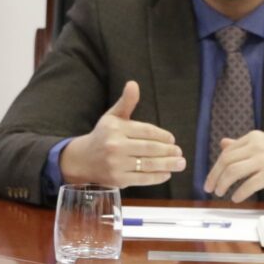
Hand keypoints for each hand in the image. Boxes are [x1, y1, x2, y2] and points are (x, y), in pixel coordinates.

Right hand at [58, 82, 185, 187]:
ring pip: (147, 164)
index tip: (172, 139)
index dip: (162, 135)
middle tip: (179, 153)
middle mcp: (114, 145)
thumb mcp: (113, 117)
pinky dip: (157, 177)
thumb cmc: (103, 136)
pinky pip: (142, 178)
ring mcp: (116, 164)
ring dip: (167, 164)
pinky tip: (167, 174)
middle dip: (168, 151)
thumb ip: (126, 102)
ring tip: (180, 164)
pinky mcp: (117, 179)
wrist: (83, 160)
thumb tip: (133, 84)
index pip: (145, 131)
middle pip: (148, 148)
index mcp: (115, 128)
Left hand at [202, 132, 263, 201]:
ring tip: (221, 193)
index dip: (215, 168)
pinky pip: (247, 185)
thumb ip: (243, 146)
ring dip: (223, 185)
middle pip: (226, 161)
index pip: (227, 152)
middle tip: (210, 189)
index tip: (210, 180)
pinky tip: (236, 198)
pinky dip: (239, 193)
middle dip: (215, 177)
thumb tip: (223, 144)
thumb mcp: (263, 148)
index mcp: (254, 137)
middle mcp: (258, 145)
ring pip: (233, 172)